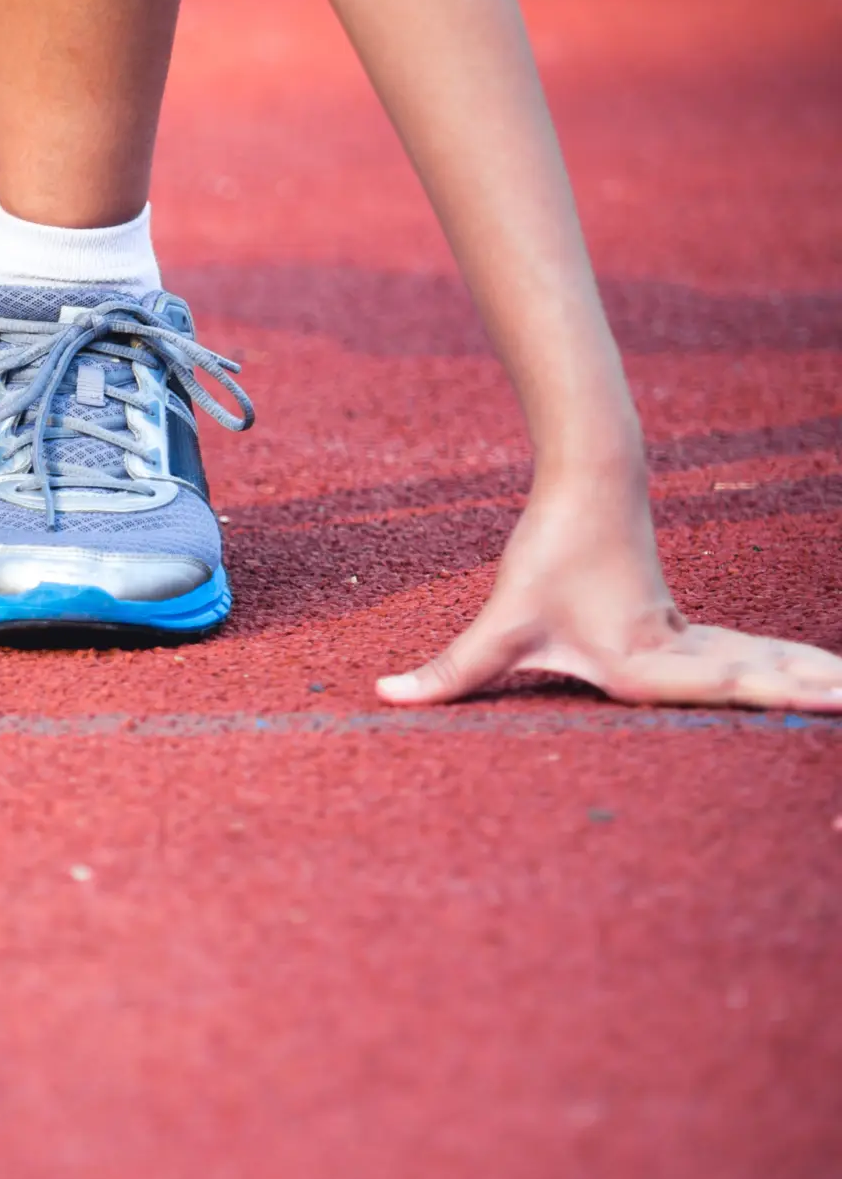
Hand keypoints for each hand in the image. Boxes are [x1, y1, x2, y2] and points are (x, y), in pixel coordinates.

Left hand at [377, 477, 841, 712]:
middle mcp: (675, 652)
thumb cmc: (550, 552)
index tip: (831, 699)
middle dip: (810, 695)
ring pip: (758, 663)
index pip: (718, 689)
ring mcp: (686, 635)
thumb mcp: (499, 625)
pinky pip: (744, 654)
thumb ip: (448, 672)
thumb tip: (383, 698)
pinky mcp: (685, 623)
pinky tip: (812, 677)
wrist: (592, 479)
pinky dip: (781, 667)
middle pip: (756, 679)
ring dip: (805, 678)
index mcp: (643, 660)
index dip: (772, 698)